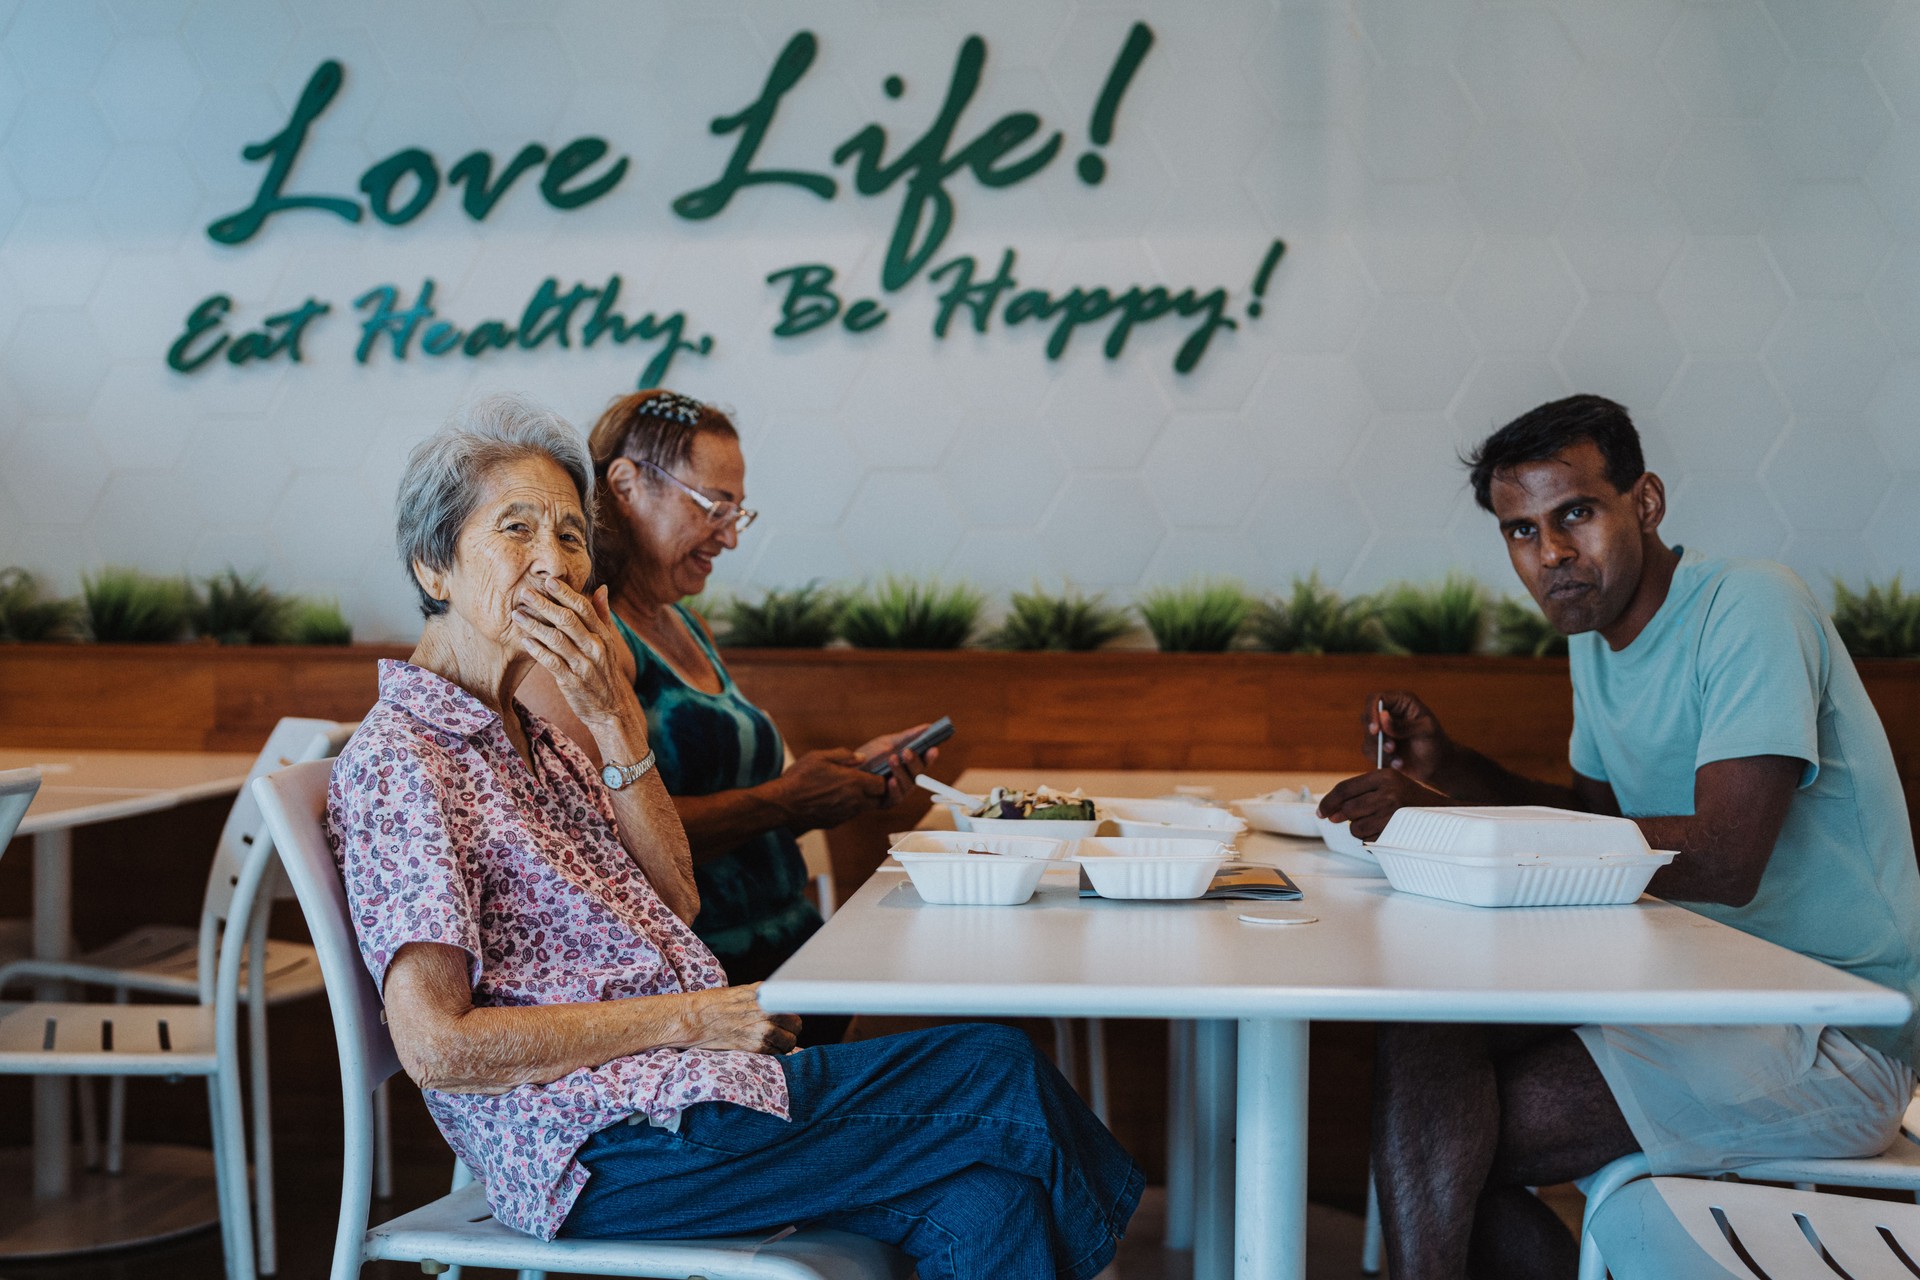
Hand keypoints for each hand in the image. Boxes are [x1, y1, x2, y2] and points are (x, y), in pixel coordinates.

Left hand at [511, 579, 642, 735]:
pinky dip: (537, 650)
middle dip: (545, 604)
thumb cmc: (604, 672)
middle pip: (568, 620)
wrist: (611, 709)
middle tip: (525, 592)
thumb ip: (603, 616)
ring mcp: (584, 666)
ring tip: (517, 614)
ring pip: (557, 640)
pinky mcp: (573, 682)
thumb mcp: (608, 644)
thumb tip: (602, 588)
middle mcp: (595, 648)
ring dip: (534, 625)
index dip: (566, 593)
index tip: (549, 580)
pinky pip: (552, 663)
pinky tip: (524, 640)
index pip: (585, 609)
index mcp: (604, 636)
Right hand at [679, 984, 801, 1054]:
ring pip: (789, 1042)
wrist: (696, 1019)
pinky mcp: (756, 1047)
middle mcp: (768, 1012)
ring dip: (783, 1043)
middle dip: (790, 1030)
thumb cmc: (718, 1003)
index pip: (795, 1007)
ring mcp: (763, 1031)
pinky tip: (760, 1046)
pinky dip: (773, 1052)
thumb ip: (767, 996)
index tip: (788, 1019)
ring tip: (770, 1040)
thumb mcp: (746, 991)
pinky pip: (776, 1053)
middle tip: (779, 1031)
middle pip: (796, 1026)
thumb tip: (785, 1000)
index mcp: (766, 995)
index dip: (791, 1015)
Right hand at [774, 749, 888, 827]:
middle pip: (879, 799)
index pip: (883, 785)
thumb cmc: (800, 778)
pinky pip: (850, 814)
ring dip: (862, 799)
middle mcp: (854, 801)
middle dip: (877, 791)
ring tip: (848, 787)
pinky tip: (834, 797)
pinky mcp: (836, 822)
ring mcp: (846, 814)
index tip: (875, 772)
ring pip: (865, 808)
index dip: (882, 778)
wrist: (783, 804)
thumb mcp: (820, 756)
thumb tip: (861, 757)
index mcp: (854, 783)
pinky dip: (849, 806)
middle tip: (867, 781)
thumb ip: (844, 755)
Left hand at [854, 724, 941, 807]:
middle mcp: (908, 779)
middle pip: (918, 773)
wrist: (849, 772)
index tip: (933, 748)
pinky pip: (896, 796)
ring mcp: (900, 791)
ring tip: (893, 759)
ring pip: (908, 784)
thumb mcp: (888, 743)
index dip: (930, 756)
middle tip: (907, 751)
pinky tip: (891, 780)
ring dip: (901, 771)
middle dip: (914, 762)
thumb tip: (928, 727)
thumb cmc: (870, 756)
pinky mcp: (889, 801)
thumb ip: (907, 737)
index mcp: (910, 765)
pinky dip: (894, 788)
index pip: (925, 761)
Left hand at [1317, 768, 1451, 840]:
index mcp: (1384, 776)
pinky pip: (1368, 839)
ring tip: (1375, 823)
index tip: (1320, 812)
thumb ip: (1359, 793)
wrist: (1443, 814)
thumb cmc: (1410, 800)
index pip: (1345, 789)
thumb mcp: (1388, 786)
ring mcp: (1393, 813)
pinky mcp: (1397, 831)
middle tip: (1350, 817)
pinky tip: (1385, 830)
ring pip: (1356, 827)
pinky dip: (1371, 838)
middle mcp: (1388, 792)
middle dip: (1344, 817)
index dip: (1328, 802)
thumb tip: (1330, 813)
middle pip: (1348, 809)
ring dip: (1359, 829)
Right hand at [1364, 690, 1451, 783]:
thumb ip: (1404, 725)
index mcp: (1400, 702)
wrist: (1438, 765)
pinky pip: (1369, 751)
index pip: (1375, 699)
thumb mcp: (1425, 731)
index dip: (1371, 712)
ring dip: (1380, 750)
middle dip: (1376, 736)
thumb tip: (1382, 716)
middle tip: (1391, 747)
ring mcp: (1383, 730)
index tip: (1376, 730)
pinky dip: (1382, 760)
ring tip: (1399, 759)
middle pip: (1366, 718)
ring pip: (1367, 737)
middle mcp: (1389, 713)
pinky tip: (1398, 764)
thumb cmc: (1436, 743)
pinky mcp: (1379, 746)